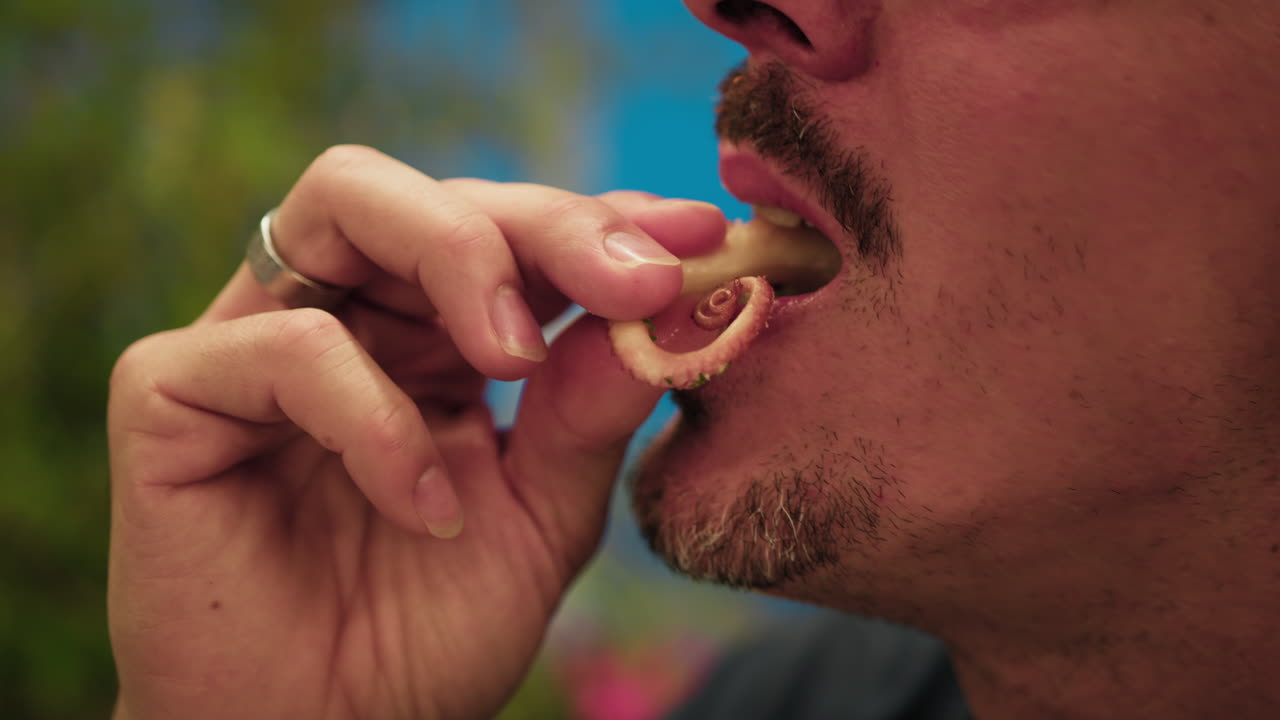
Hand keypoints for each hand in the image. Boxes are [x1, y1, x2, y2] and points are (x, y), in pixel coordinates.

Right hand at [107, 145, 726, 718]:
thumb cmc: (423, 637)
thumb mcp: (540, 519)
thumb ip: (590, 413)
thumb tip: (673, 305)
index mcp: (429, 340)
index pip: (513, 235)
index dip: (604, 221)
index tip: (698, 237)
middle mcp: (347, 319)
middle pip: (437, 193)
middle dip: (548, 225)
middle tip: (637, 281)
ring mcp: (256, 343)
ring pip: (344, 201)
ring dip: (458, 259)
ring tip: (515, 363)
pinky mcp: (173, 392)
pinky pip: (285, 344)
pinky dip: (373, 415)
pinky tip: (427, 506)